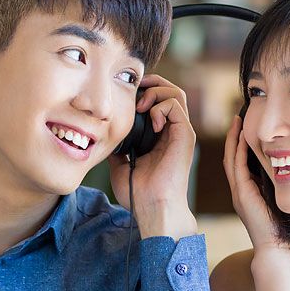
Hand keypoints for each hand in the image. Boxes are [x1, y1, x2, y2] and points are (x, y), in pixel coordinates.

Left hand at [108, 73, 196, 239]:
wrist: (152, 207)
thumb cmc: (138, 192)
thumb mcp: (120, 163)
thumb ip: (118, 147)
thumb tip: (105, 134)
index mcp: (160, 135)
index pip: (158, 101)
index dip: (144, 91)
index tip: (126, 93)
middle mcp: (173, 131)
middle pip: (170, 91)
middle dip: (152, 83)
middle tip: (135, 89)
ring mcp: (180, 132)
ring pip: (176, 93)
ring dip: (156, 92)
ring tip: (140, 106)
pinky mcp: (185, 135)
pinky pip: (176, 106)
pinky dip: (160, 107)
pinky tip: (150, 122)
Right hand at [222, 113, 287, 251]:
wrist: (276, 251)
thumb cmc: (283, 232)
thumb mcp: (281, 204)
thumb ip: (282, 189)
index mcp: (247, 193)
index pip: (240, 163)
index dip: (240, 144)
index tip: (245, 127)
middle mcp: (239, 191)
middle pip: (231, 157)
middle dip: (234, 137)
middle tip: (237, 117)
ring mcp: (239, 193)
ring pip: (231, 159)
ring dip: (234, 139)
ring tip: (237, 121)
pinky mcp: (242, 195)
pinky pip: (237, 167)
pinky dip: (239, 151)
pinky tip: (244, 137)